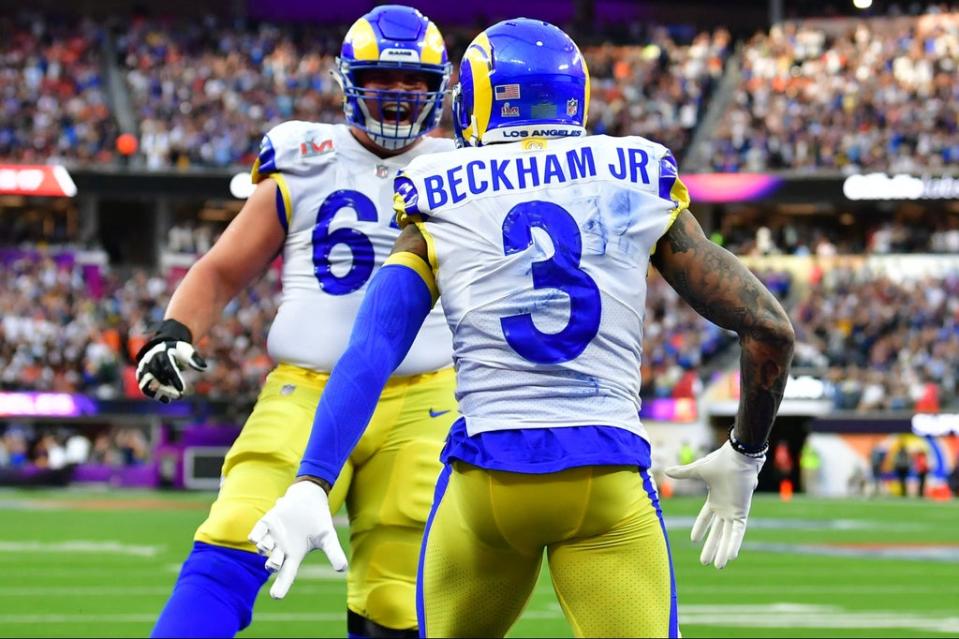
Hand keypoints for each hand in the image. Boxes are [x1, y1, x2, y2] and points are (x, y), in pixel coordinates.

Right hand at [135, 319, 206, 402]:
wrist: (160, 347)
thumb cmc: (176, 351)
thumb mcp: (186, 351)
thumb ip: (194, 359)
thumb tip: (204, 368)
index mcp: (162, 354)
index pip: (168, 368)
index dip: (174, 379)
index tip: (182, 389)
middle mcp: (150, 361)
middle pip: (157, 377)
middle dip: (167, 388)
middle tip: (179, 396)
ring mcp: (144, 368)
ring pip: (147, 383)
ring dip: (159, 393)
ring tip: (170, 399)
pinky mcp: (141, 375)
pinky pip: (144, 386)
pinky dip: (152, 394)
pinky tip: (165, 399)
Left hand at [248, 480, 347, 598]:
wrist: (310, 498)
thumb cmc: (318, 521)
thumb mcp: (328, 537)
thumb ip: (334, 553)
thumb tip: (343, 569)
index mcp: (294, 555)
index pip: (287, 574)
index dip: (281, 586)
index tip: (275, 597)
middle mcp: (280, 549)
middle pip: (273, 562)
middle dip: (273, 564)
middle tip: (275, 564)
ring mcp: (273, 535)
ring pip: (264, 547)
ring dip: (264, 548)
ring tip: (266, 547)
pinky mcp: (268, 522)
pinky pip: (258, 530)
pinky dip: (255, 535)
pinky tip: (254, 539)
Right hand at [665, 440, 764, 568]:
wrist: (738, 457)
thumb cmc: (721, 461)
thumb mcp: (698, 470)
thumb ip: (684, 473)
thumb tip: (667, 470)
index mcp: (715, 499)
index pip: (706, 518)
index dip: (700, 529)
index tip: (693, 540)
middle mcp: (725, 508)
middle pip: (716, 532)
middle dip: (711, 547)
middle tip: (705, 563)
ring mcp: (733, 511)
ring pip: (727, 536)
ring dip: (722, 551)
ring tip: (718, 566)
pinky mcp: (742, 512)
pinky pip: (738, 532)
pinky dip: (734, 543)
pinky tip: (730, 556)